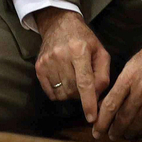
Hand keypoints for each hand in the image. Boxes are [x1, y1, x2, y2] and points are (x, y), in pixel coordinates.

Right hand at [34, 8, 111, 123]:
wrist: (58, 23)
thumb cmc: (83, 39)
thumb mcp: (100, 52)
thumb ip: (103, 75)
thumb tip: (97, 97)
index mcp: (79, 49)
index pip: (85, 82)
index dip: (88, 102)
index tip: (92, 118)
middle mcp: (61, 55)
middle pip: (73, 90)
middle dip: (82, 94)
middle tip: (84, 83)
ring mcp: (47, 61)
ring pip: (62, 93)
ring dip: (71, 93)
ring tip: (73, 78)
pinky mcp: (38, 67)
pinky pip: (51, 93)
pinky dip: (60, 93)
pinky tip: (63, 79)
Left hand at [92, 25, 141, 140]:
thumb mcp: (132, 63)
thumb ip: (121, 83)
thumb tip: (109, 102)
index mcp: (130, 76)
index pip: (111, 104)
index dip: (102, 121)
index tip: (96, 130)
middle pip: (124, 118)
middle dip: (113, 130)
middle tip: (107, 136)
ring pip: (138, 123)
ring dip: (128, 132)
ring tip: (121, 135)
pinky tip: (138, 130)